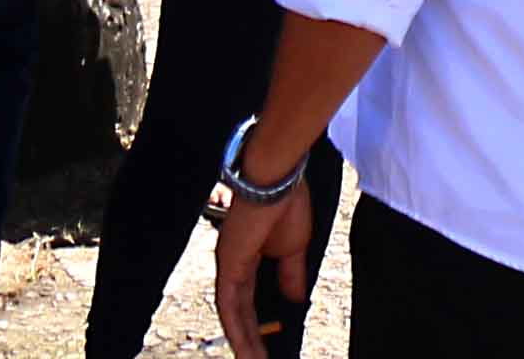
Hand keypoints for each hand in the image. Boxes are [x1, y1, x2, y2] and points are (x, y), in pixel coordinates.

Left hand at [211, 179, 305, 358]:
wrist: (277, 181)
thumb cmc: (287, 204)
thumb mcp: (295, 249)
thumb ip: (291, 277)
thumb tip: (296, 302)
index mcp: (251, 258)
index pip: (253, 300)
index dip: (261, 324)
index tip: (272, 344)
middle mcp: (235, 266)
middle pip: (242, 312)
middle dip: (252, 339)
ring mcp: (228, 267)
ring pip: (234, 315)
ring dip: (244, 341)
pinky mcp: (228, 267)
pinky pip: (229, 307)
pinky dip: (237, 330)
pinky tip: (246, 349)